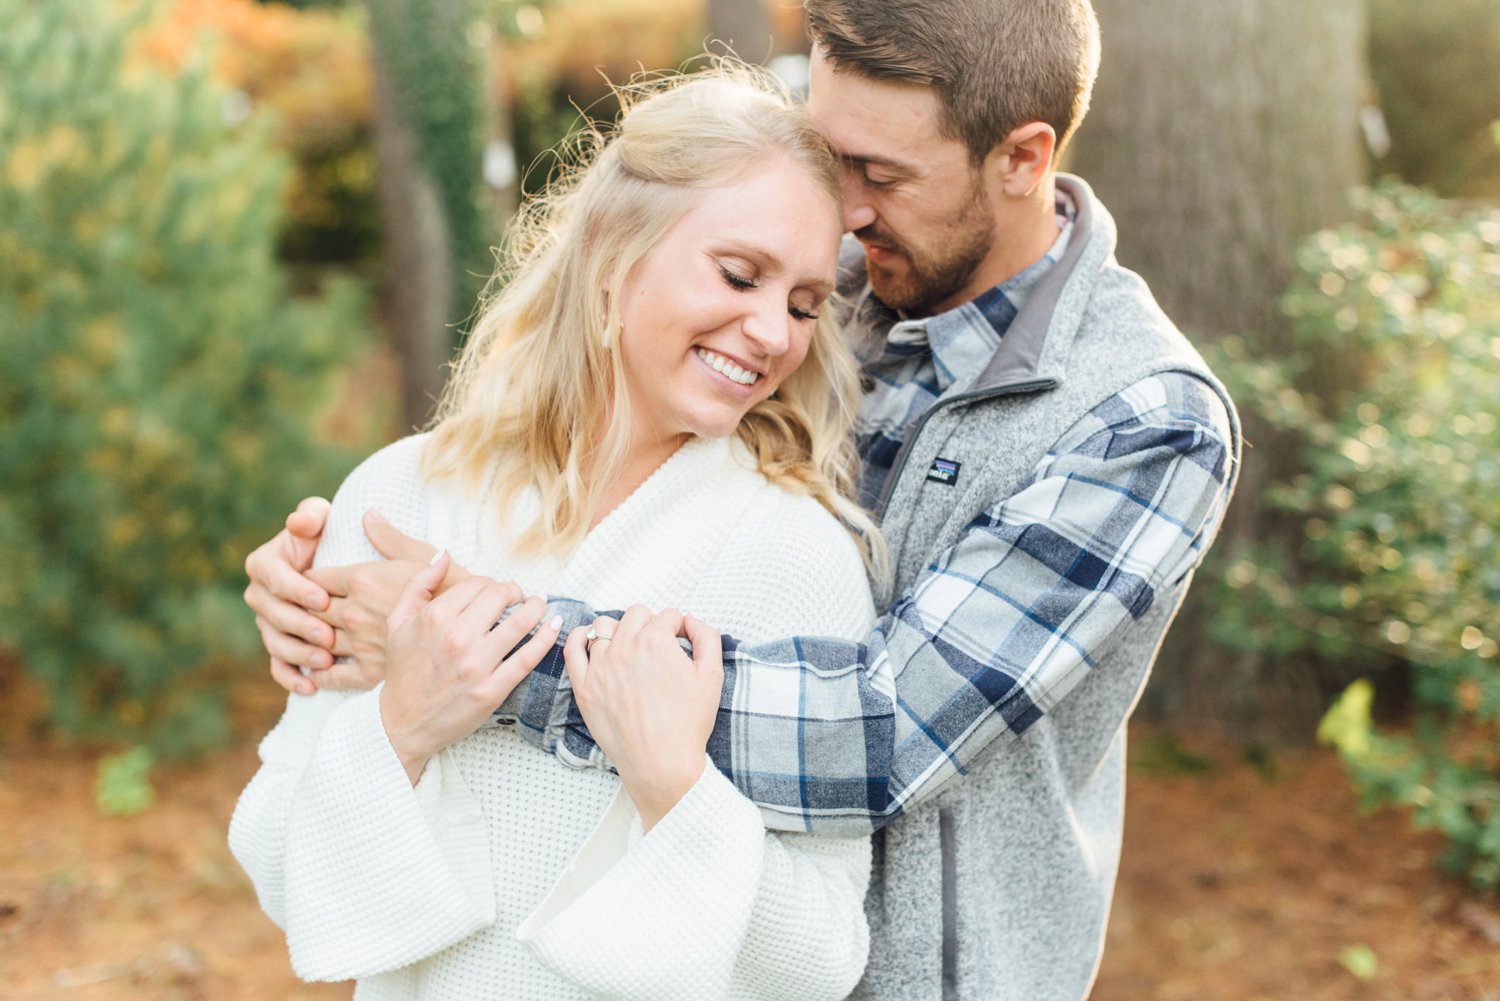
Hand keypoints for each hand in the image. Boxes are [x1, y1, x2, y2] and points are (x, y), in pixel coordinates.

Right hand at [244, 497, 333, 695]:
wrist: (338, 569)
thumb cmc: (330, 537)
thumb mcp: (322, 521)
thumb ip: (310, 516)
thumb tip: (298, 522)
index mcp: (264, 563)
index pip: (275, 578)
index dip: (297, 589)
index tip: (323, 598)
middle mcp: (259, 595)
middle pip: (274, 614)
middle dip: (301, 626)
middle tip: (328, 635)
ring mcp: (267, 623)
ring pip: (275, 642)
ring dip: (298, 654)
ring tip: (326, 661)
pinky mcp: (279, 645)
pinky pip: (278, 666)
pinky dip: (291, 679)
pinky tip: (310, 687)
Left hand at [304, 510, 473, 690]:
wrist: (478, 630)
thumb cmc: (454, 587)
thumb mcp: (420, 555)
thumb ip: (388, 538)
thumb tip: (367, 514)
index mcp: (362, 580)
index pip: (315, 577)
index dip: (305, 579)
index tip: (304, 581)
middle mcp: (355, 611)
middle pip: (309, 609)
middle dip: (298, 608)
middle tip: (292, 608)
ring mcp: (361, 643)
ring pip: (315, 641)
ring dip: (302, 639)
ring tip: (298, 637)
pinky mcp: (372, 670)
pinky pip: (334, 675)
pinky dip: (318, 673)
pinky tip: (313, 671)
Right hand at [380, 552, 561, 784]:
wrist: (402, 723)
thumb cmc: (403, 670)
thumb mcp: (397, 621)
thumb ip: (419, 584)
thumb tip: (444, 554)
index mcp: (435, 617)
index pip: (479, 584)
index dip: (492, 583)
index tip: (496, 591)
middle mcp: (457, 638)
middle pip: (501, 597)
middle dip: (515, 591)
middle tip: (519, 597)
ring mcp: (476, 665)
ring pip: (521, 623)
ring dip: (537, 608)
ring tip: (540, 605)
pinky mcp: (492, 690)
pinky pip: (527, 658)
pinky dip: (546, 639)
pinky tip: (555, 626)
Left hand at [563, 606, 723, 830]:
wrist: (661, 763)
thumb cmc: (688, 723)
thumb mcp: (713, 676)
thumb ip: (707, 637)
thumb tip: (690, 619)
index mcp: (655, 641)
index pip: (669, 615)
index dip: (680, 628)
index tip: (681, 644)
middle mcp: (624, 647)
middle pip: (637, 614)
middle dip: (651, 624)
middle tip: (659, 647)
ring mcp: (600, 666)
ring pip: (604, 625)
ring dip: (620, 630)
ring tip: (629, 648)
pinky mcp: (584, 686)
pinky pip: (573, 647)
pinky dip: (580, 637)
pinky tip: (591, 641)